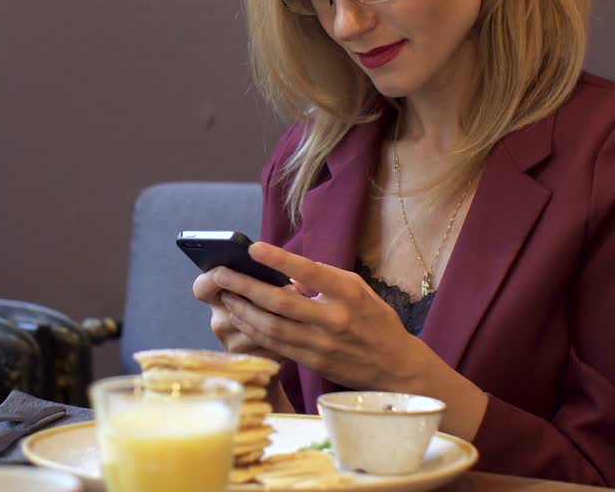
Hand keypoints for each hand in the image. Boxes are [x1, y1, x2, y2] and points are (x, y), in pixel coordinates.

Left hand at [211, 242, 428, 391]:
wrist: (394, 365)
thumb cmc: (374, 319)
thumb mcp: (358, 289)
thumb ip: (324, 278)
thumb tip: (286, 271)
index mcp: (348, 294)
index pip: (310, 272)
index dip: (279, 260)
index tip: (253, 248)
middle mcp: (334, 319)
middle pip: (281, 302)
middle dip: (246, 287)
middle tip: (221, 274)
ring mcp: (322, 344)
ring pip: (272, 327)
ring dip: (243, 310)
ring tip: (225, 295)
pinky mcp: (312, 362)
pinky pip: (276, 345)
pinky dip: (254, 330)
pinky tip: (240, 318)